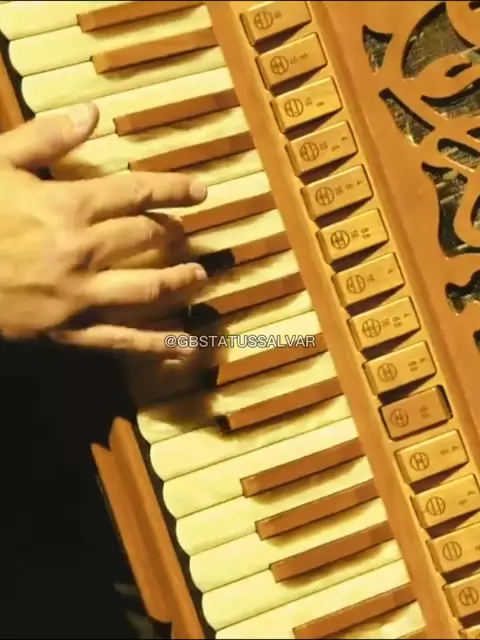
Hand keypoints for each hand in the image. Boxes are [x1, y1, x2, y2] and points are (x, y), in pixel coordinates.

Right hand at [0, 103, 207, 356]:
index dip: (174, 189)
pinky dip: (154, 344)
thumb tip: (93, 113)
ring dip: (178, 282)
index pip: (136, 193)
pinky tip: (182, 345)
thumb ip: (47, 137)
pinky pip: (119, 339)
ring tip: (199, 278)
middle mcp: (83, 251)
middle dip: (173, 234)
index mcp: (68, 207)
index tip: (201, 191)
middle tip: (186, 234)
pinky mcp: (68, 331)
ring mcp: (79, 295)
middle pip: (145, 238)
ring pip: (145, 289)